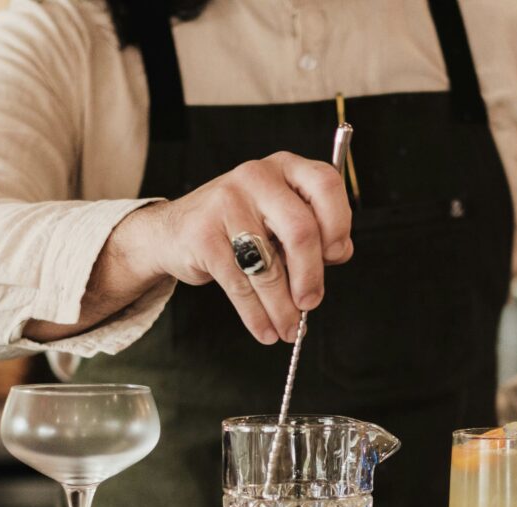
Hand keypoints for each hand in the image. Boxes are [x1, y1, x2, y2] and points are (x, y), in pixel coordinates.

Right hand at [119, 152, 353, 343]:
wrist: (176, 230)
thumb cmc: (239, 226)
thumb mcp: (279, 219)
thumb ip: (313, 233)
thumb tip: (341, 254)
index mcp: (285, 167)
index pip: (325, 185)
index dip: (338, 223)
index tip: (336, 256)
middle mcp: (257, 177)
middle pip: (300, 230)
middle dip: (310, 276)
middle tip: (310, 303)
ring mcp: (227, 203)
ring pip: (268, 266)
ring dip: (281, 308)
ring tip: (288, 329)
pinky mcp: (205, 235)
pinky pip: (239, 285)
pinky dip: (255, 315)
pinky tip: (264, 329)